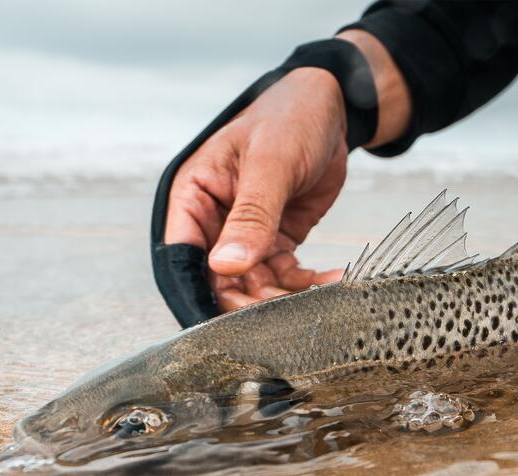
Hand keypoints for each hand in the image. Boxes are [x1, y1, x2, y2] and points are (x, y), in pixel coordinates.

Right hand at [165, 67, 347, 310]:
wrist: (331, 109)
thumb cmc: (289, 118)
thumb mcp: (270, 165)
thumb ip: (250, 217)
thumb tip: (226, 268)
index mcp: (194, 197)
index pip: (184, 257)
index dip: (200, 293)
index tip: (224, 322)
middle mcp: (214, 222)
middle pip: (219, 281)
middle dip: (249, 303)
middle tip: (282, 314)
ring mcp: (246, 235)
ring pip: (255, 286)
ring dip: (284, 297)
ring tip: (318, 295)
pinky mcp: (277, 242)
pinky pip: (287, 276)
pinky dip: (309, 284)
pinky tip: (333, 280)